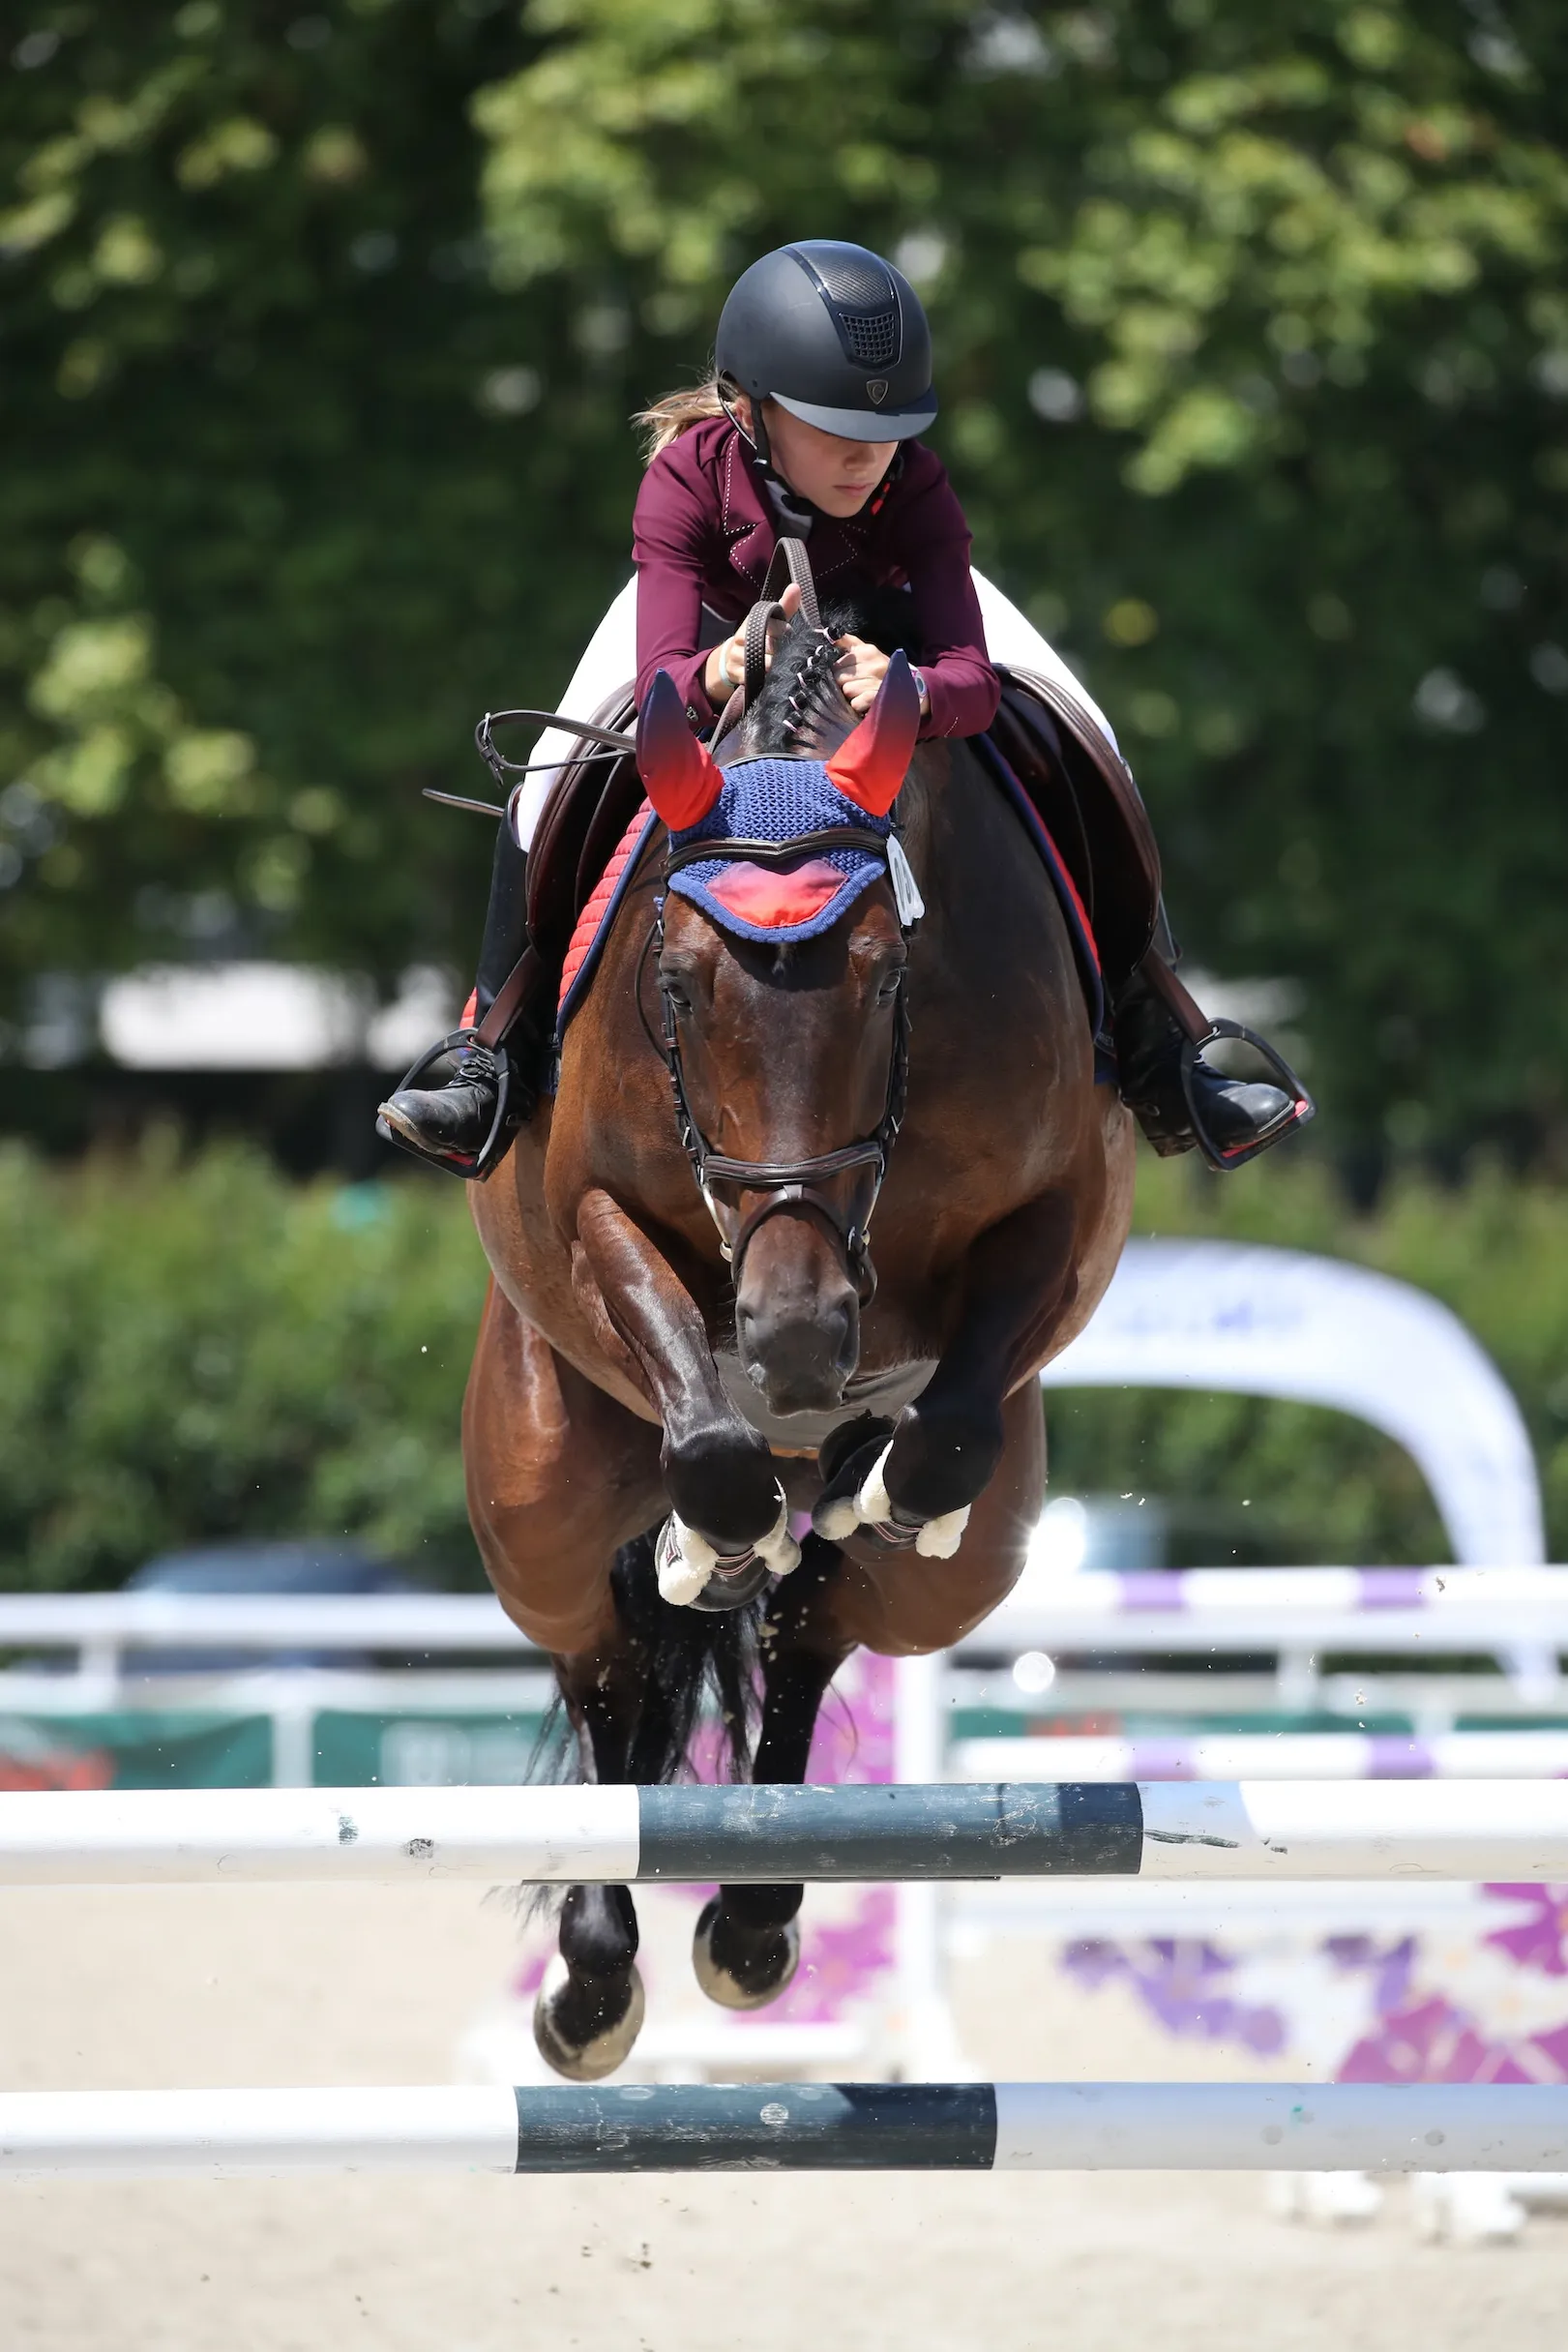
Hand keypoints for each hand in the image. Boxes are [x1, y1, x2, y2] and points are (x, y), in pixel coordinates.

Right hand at [703, 581, 801, 704]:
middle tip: (782, 651)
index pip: (770, 625)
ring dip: (775, 666)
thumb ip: (785, 606)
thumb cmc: (759, 637)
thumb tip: (796, 586)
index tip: (786, 632)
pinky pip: (754, 677)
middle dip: (780, 650)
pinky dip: (765, 678)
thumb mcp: (771, 621)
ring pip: (763, 664)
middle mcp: (740, 638)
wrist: (732, 658)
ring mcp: (736, 657)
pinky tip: (770, 675)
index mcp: (750, 623)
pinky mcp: (735, 674)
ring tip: (777, 664)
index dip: (781, 631)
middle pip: (768, 646)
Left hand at [836, 638, 929, 717]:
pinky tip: (866, 702)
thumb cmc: (884, 669)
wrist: (912, 687)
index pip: (837, 663)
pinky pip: (856, 703)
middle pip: (840, 677)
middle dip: (844, 683)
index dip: (840, 671)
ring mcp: (876, 681)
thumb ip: (849, 642)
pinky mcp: (878, 698)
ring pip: (847, 690)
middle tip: (857, 685)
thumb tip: (830, 635)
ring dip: (852, 695)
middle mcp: (873, 665)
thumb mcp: (869, 651)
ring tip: (863, 693)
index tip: (849, 674)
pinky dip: (859, 705)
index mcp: (868, 651)